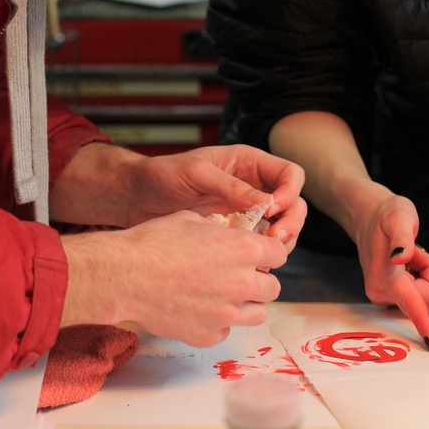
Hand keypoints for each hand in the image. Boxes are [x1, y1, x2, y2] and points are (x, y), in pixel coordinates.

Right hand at [62, 210, 288, 346]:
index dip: (268, 252)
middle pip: (273, 287)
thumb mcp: (193, 220)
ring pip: (258, 313)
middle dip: (259, 280)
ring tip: (224, 296)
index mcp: (245, 249)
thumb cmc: (154, 242)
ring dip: (247, 304)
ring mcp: (227, 313)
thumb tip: (232, 236)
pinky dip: (218, 322)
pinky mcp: (209, 334)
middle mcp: (243, 282)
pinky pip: (226, 330)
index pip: (280, 254)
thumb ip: (222, 231)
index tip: (256, 254)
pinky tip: (199, 310)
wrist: (123, 275)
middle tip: (238, 276)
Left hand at [121, 144, 306, 248]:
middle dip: (291, 222)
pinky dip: (259, 256)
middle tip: (275, 239)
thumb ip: (230, 186)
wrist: (135, 199)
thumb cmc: (161, 176)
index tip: (273, 209)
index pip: (289, 174)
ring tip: (262, 256)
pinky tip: (246, 264)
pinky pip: (258, 246)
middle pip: (293, 204)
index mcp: (249, 164)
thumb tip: (265, 203)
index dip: (289, 192)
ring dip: (279, 243)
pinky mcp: (234, 235)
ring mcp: (246, 213)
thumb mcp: (195, 174)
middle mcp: (254, 187)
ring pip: (280, 228)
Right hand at [353, 192, 428, 350]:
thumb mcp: (398, 217)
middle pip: (428, 299)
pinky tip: (413, 262)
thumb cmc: (385, 214)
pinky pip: (421, 294)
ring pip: (427, 296)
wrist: (367, 215)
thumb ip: (402, 238)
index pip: (409, 301)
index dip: (422, 321)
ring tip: (416, 253)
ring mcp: (386, 295)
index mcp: (385, 275)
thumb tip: (402, 257)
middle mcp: (383, 291)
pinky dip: (425, 277)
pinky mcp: (391, 295)